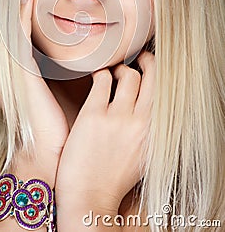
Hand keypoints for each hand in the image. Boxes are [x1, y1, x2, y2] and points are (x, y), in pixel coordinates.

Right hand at [0, 0, 68, 181]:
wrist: (51, 153)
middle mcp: (2, 66)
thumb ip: (57, 58)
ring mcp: (7, 72)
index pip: (0, 22)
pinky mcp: (19, 79)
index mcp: (10, 65)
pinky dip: (20, 17)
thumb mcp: (56, 82)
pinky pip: (13, 40)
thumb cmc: (57, 119)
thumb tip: (76, 38)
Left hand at [55, 52, 154, 212]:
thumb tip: (148, 107)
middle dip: (146, 60)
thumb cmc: (115, 178)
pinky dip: (100, 74)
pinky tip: (96, 78)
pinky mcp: (93, 115)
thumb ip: (148, 130)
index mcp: (154, 131)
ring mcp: (117, 117)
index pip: (165, 91)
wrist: (89, 197)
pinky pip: (101, 80)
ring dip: (120, 68)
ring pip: (127, 74)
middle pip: (151, 76)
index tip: (152, 68)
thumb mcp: (143, 155)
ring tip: (113, 72)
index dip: (159, 75)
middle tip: (138, 57)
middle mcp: (140, 121)